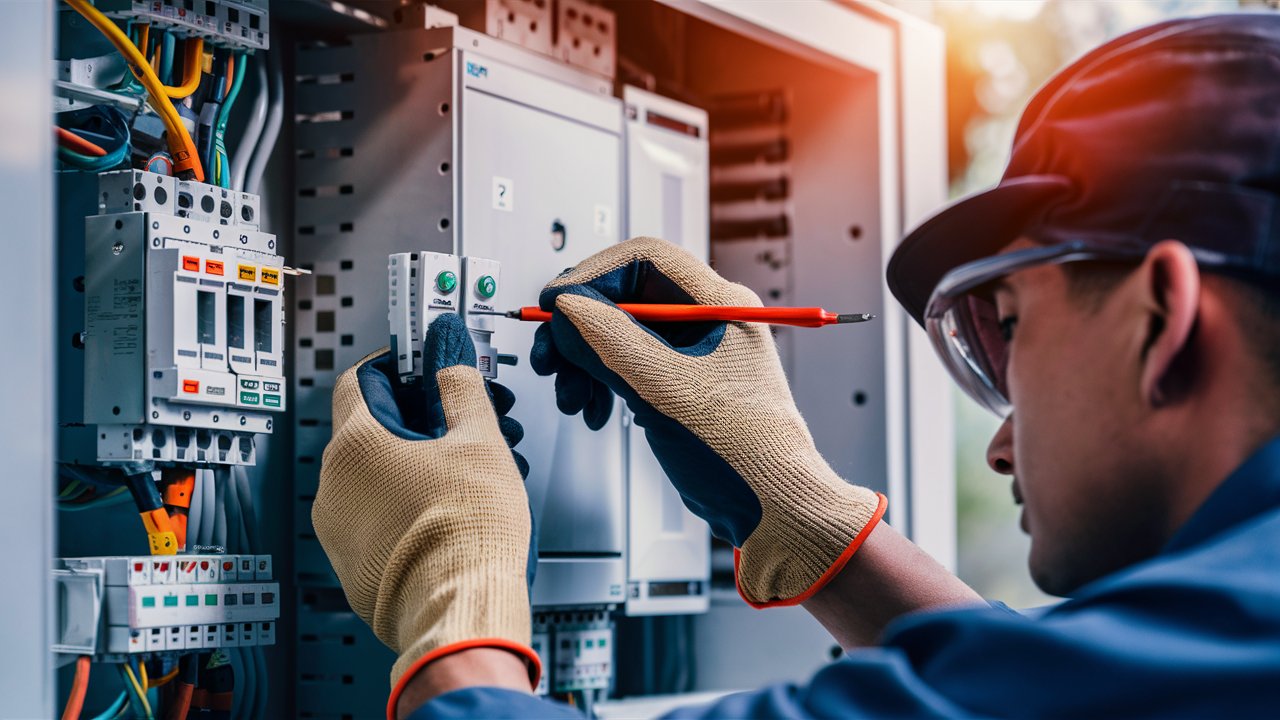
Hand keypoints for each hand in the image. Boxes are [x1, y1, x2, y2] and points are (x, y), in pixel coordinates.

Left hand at [313, 313, 538, 709]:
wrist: (461, 610)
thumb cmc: (466, 533)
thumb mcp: (479, 439)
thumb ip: (461, 388)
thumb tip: (450, 359)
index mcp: (355, 446)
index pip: (362, 379)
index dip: (398, 367)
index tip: (425, 368)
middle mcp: (333, 486)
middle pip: (371, 430)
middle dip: (420, 421)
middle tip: (462, 424)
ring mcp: (338, 530)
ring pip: (375, 478)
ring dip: (416, 465)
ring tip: (467, 472)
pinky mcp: (353, 565)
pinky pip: (376, 520)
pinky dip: (407, 507)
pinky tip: (450, 511)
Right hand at [531, 237, 885, 606]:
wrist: (772, 510)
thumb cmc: (745, 452)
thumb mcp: (667, 391)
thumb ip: (611, 343)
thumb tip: (566, 309)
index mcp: (720, 304)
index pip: (644, 259)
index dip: (591, 276)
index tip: (556, 304)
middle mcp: (707, 320)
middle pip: (624, 297)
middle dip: (580, 328)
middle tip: (550, 357)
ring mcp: (692, 354)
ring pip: (619, 334)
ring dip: (583, 361)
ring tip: (570, 396)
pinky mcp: (679, 385)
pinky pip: (626, 366)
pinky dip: (600, 383)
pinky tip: (592, 411)